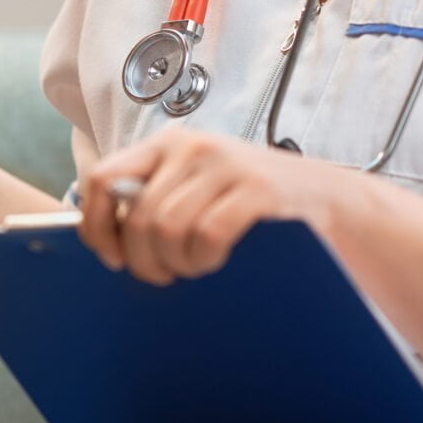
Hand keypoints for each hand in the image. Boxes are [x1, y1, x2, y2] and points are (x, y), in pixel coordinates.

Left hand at [76, 130, 339, 284]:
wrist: (326, 198)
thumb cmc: (250, 204)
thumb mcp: (195, 188)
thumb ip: (154, 200)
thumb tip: (102, 240)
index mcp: (165, 145)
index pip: (101, 180)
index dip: (96, 226)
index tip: (111, 258)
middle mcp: (190, 147)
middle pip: (137, 217)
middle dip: (144, 261)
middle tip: (163, 277)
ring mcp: (225, 165)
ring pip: (167, 228)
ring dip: (177, 263)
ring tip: (194, 268)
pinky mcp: (257, 189)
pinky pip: (208, 235)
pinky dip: (205, 259)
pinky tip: (215, 262)